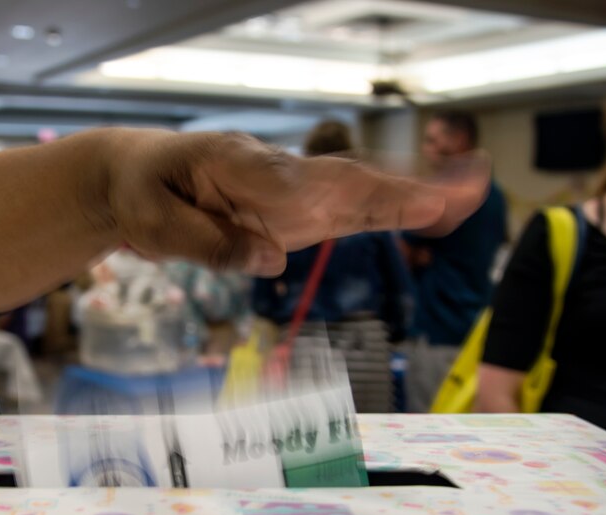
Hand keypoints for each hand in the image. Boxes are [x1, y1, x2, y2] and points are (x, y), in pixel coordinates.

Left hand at [105, 130, 488, 275]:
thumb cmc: (144, 192)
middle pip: (338, 179)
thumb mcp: (154, 222)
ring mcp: (290, 190)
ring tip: (467, 195)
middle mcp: (272, 172)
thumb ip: (210, 243)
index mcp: (230, 163)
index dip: (315, 195)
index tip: (355, 212)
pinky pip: (349, 209)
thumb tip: (273, 261)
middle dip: (393, 188)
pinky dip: (391, 209)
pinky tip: (433, 210)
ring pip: (356, 190)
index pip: (279, 180)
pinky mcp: (298, 211)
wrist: (138, 176)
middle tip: (452, 192)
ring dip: (410, 195)